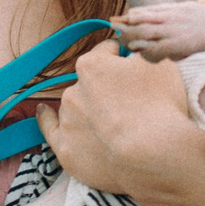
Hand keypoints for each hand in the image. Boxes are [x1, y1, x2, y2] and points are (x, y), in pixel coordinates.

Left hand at [36, 39, 204, 205]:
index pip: (107, 51)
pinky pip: (50, 129)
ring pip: (77, 106)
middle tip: (133, 103)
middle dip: (107, 87)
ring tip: (118, 125)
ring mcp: (68, 122)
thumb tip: (131, 49)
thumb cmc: (160, 106)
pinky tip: (44, 112)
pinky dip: (47, 119)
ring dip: (91, 109)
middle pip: (91, 82)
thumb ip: (139, 50)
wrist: (153, 156)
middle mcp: (73, 91)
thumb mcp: (159, 62)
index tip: (136, 68)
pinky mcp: (66, 150)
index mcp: (92, 65)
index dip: (124, 58)